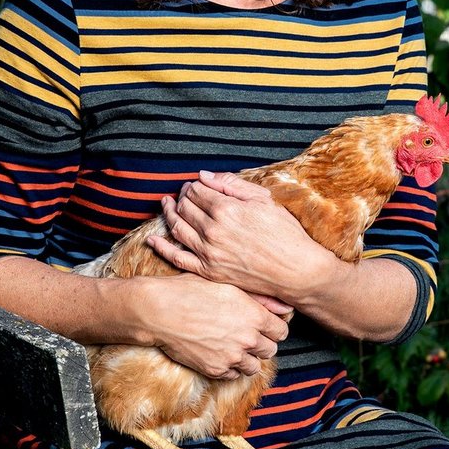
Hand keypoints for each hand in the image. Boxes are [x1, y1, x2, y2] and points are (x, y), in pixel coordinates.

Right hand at [139, 273, 290, 379]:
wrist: (160, 311)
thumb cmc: (190, 291)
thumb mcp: (227, 285)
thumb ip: (259, 298)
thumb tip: (285, 307)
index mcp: (253, 315)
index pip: (282, 331)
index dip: (274, 328)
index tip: (266, 326)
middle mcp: (247, 338)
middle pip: (270, 350)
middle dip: (262, 344)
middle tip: (249, 335)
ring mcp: (232, 356)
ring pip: (254, 367)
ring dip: (248, 358)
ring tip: (234, 346)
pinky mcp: (215, 370)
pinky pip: (234, 375)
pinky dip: (230, 367)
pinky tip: (220, 353)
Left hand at [147, 170, 332, 304]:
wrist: (296, 271)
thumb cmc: (285, 233)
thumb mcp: (264, 200)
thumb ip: (232, 185)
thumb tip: (205, 177)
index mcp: (226, 209)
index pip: (197, 191)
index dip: (194, 185)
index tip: (196, 184)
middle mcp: (213, 231)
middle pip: (185, 207)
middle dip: (182, 197)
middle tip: (184, 193)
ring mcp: (209, 253)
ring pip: (178, 229)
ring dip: (169, 214)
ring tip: (166, 205)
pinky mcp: (209, 271)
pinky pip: (177, 258)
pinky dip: (162, 247)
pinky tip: (152, 239)